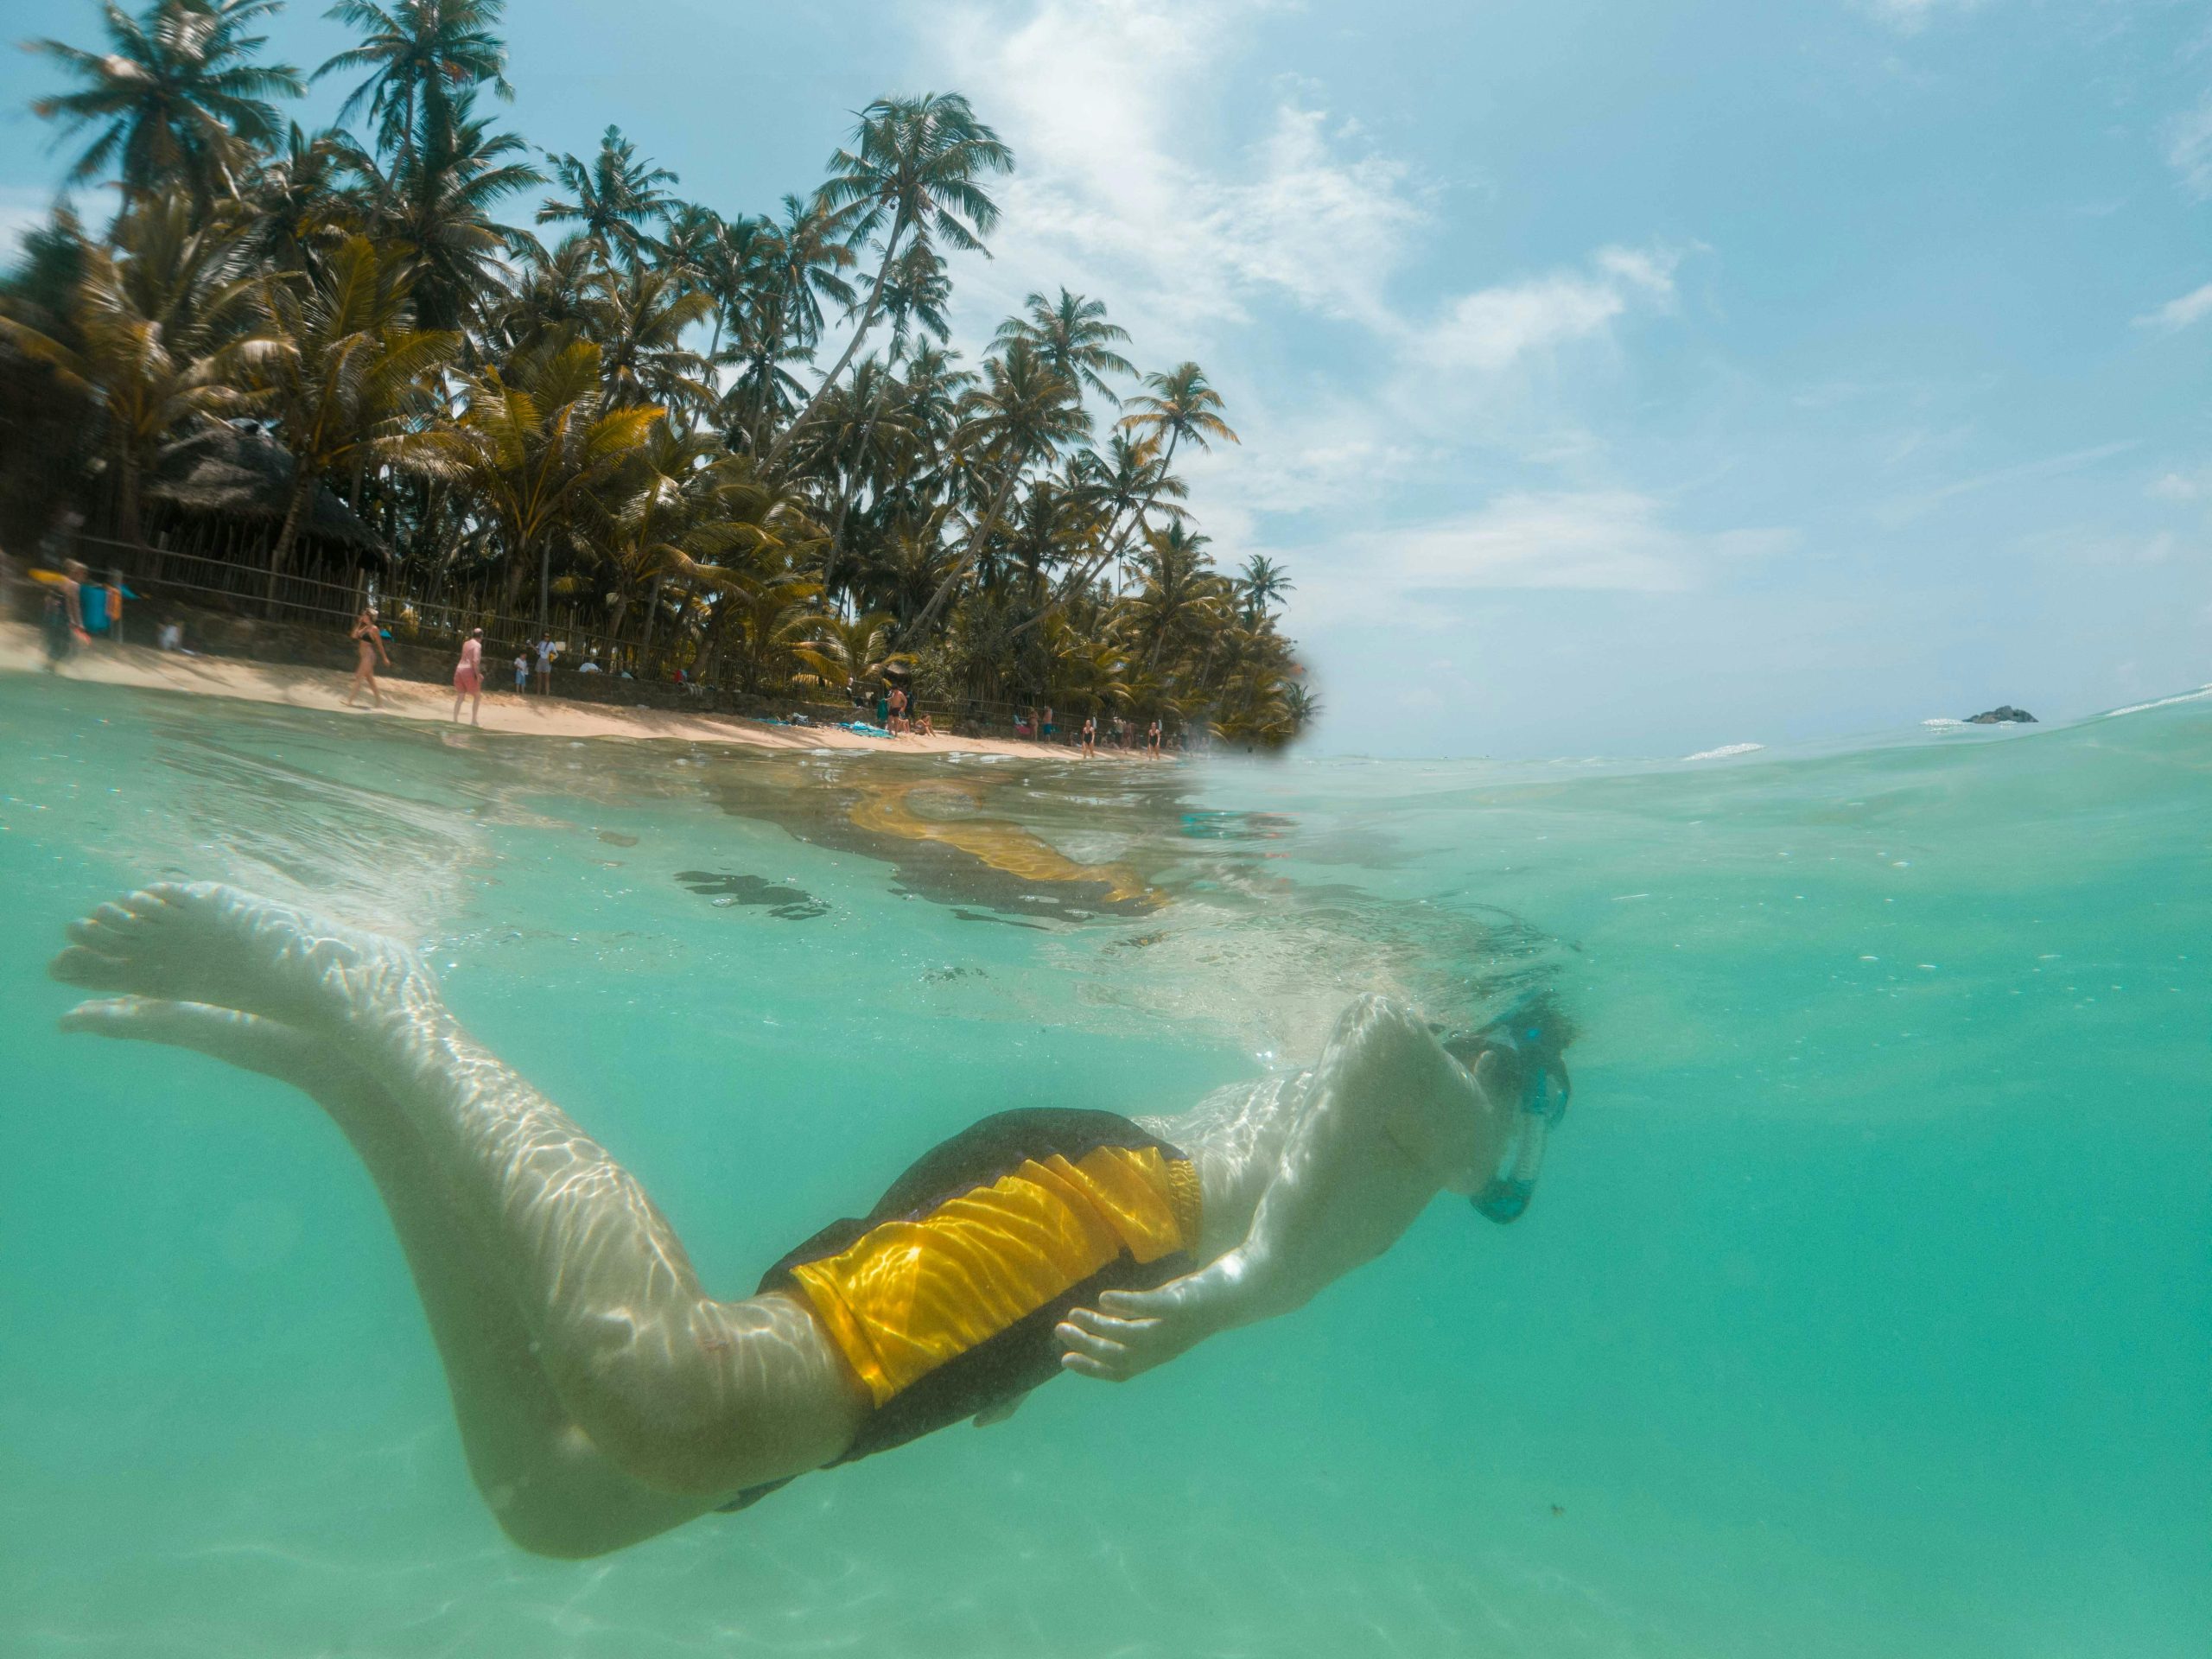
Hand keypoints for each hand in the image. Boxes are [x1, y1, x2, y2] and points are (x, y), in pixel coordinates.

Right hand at [1054, 1275, 1230, 1382]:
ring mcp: (1177, 1326)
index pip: (1121, 1370)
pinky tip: (1105, 1298)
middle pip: (1121, 1356)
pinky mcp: (1185, 1303)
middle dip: (1088, 1346)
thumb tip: (1106, 1309)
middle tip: (1060, 1330)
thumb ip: (1141, 1316)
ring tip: (1075, 1313)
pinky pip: (1153, 1309)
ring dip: (1099, 1328)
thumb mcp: (1168, 1309)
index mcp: (1161, 1351)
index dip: (1092, 1368)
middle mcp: (1167, 1345)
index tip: (1065, 1359)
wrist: (1248, 1287)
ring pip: (1131, 1336)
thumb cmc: (1203, 1297)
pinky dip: (1127, 1306)